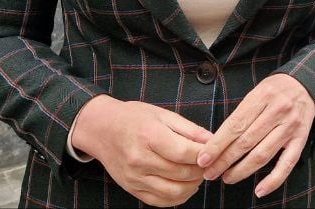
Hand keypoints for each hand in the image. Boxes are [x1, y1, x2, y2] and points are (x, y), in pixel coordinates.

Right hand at [72, 95, 213, 206]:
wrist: (101, 129)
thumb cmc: (133, 118)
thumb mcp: (163, 114)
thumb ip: (189, 129)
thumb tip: (212, 141)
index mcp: (149, 136)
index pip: (184, 153)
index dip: (204, 155)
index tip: (212, 152)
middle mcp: (140, 160)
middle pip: (181, 173)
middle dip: (201, 170)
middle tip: (207, 163)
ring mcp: (135, 177)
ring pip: (174, 191)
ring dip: (193, 185)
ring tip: (197, 174)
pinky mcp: (132, 189)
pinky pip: (160, 201)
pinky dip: (178, 197)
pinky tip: (184, 186)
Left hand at [197, 73, 314, 197]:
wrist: (305, 85)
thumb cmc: (275, 90)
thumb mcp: (256, 92)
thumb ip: (241, 114)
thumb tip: (218, 142)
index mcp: (262, 96)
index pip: (235, 125)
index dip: (217, 144)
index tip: (203, 159)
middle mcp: (277, 111)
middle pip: (246, 142)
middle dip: (224, 160)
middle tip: (210, 173)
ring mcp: (290, 126)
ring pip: (263, 154)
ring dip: (242, 170)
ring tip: (226, 178)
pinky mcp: (301, 139)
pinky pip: (287, 164)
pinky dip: (273, 180)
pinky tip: (260, 190)